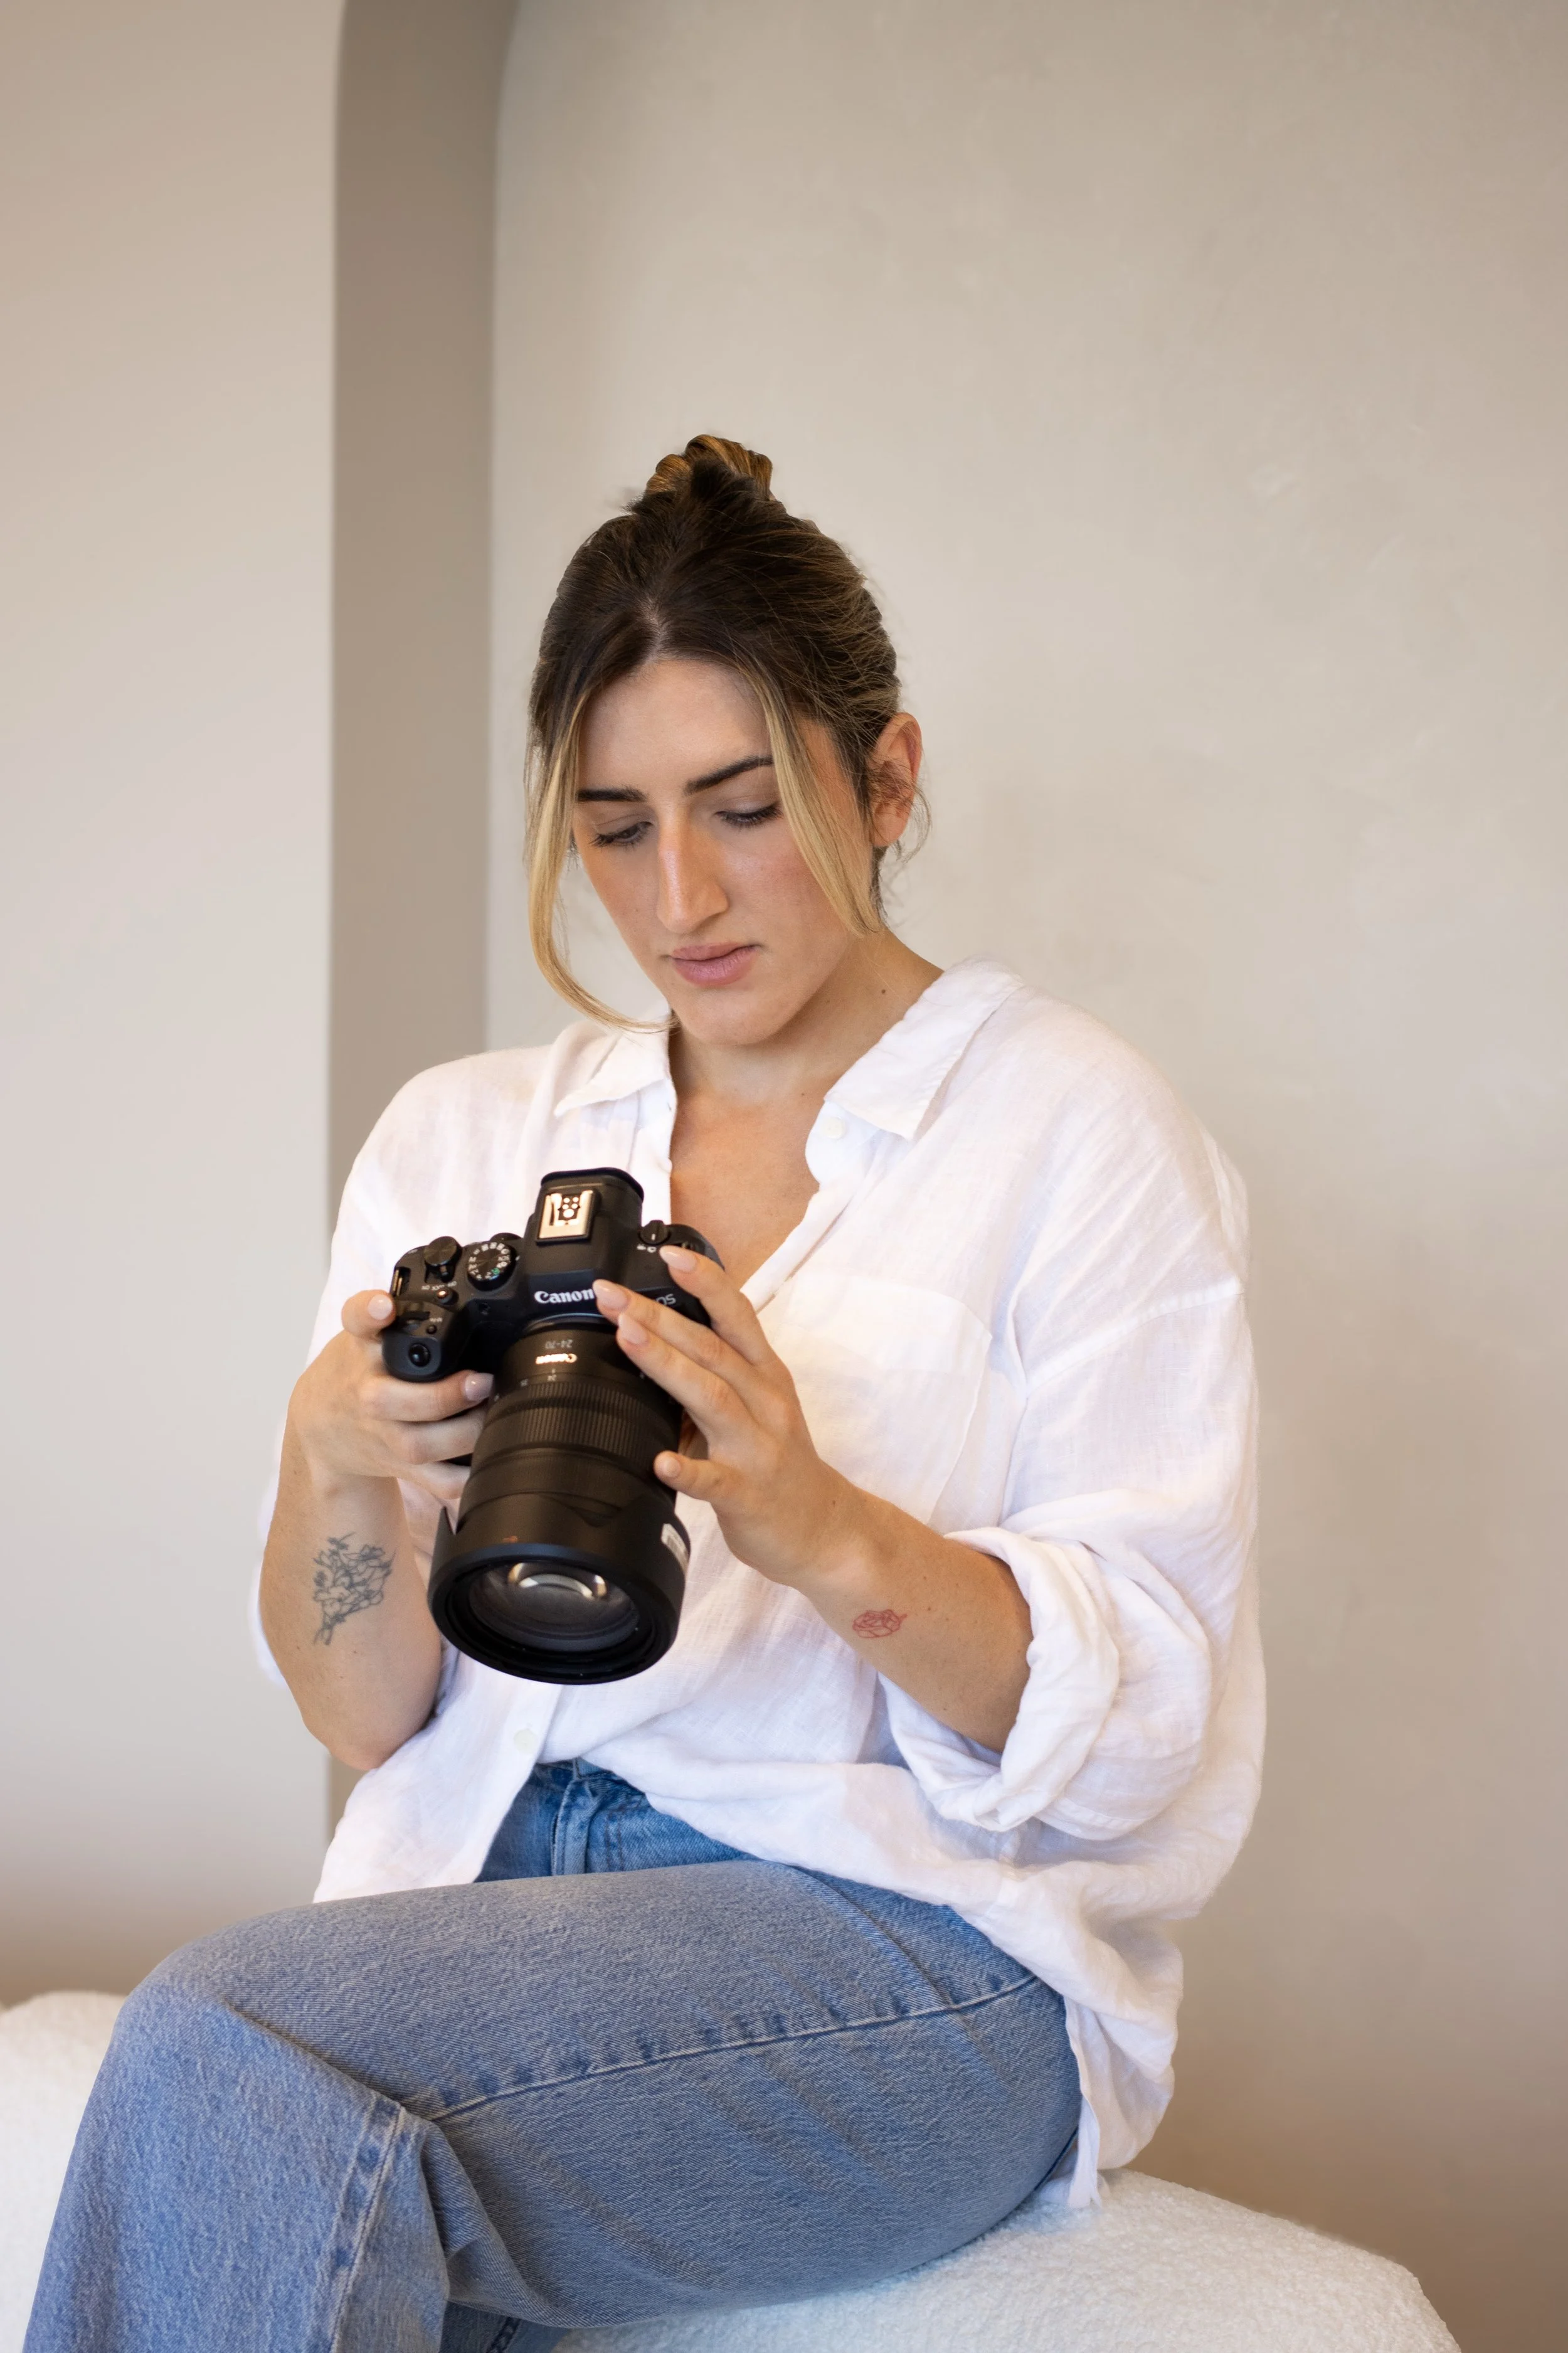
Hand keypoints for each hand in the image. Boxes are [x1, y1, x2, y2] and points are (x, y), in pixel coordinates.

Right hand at [286, 1290, 493, 1509]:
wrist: (322, 1425)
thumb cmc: (359, 1370)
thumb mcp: (368, 1333)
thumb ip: (404, 1311)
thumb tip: (463, 1290)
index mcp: (361, 1348)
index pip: (358, 1319)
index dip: (371, 1311)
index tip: (385, 1308)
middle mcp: (368, 1393)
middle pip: (394, 1400)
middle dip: (442, 1395)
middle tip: (480, 1382)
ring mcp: (382, 1434)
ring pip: (419, 1445)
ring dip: (462, 1435)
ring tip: (490, 1417)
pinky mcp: (400, 1465)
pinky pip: (434, 1481)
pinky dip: (462, 1480)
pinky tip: (484, 1465)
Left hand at [595, 1249, 867, 1590]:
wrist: (824, 1528)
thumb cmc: (779, 1462)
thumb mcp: (757, 1405)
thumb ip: (713, 1374)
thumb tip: (651, 1342)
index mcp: (765, 1375)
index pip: (737, 1315)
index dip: (705, 1281)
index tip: (668, 1253)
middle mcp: (765, 1403)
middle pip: (712, 1348)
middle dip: (659, 1316)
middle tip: (612, 1294)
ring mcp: (758, 1448)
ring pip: (713, 1397)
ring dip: (667, 1364)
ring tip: (628, 1339)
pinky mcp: (748, 1494)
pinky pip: (715, 1481)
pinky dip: (688, 1469)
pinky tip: (661, 1461)